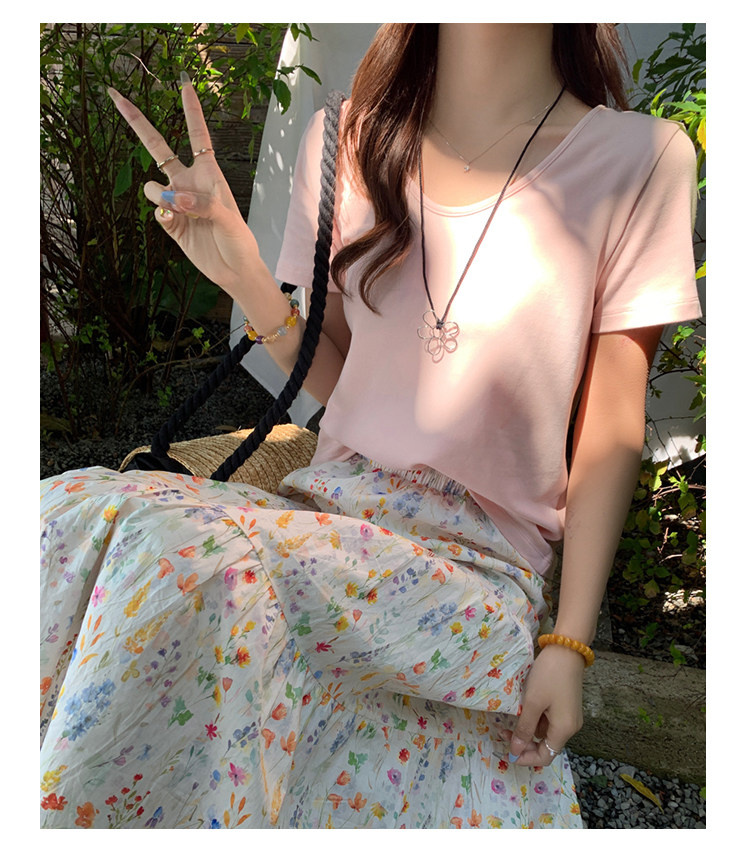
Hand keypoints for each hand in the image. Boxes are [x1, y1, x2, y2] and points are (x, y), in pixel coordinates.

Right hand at [108, 73, 262, 298]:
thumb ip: (203, 204)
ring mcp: (178, 202)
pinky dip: (163, 216)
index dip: (191, 109)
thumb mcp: (229, 218)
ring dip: (160, 195)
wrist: (234, 270)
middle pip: (157, 147)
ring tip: (181, 211)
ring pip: (152, 186)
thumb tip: (174, 199)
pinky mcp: (170, 222)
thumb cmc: (239, 240)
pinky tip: (177, 224)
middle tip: (115, 96)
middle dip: (137, 122)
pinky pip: (156, 211)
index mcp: (209, 173)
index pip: (197, 134)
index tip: (185, 83)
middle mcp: (189, 182)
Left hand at [498, 643, 584, 765]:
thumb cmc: (549, 676)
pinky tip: (523, 709)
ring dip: (527, 730)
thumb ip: (524, 728)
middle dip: (523, 743)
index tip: (506, 750)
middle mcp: (570, 727)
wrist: (567, 649)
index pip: (545, 757)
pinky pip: (548, 720)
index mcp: (564, 730)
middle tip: (503, 732)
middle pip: (545, 746)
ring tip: (509, 720)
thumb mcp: (533, 702)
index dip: (525, 758)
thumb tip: (516, 751)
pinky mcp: (565, 705)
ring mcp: (569, 716)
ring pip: (545, 732)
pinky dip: (535, 719)